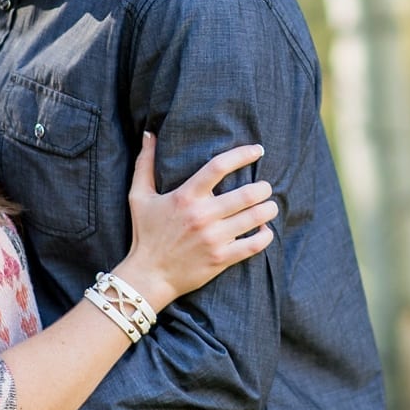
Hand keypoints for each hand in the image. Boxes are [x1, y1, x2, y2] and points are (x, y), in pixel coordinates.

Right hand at [118, 133, 278, 303]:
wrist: (148, 276)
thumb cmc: (145, 234)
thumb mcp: (139, 196)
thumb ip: (145, 163)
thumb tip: (149, 134)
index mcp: (185, 196)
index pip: (218, 167)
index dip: (242, 155)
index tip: (257, 150)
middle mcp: (201, 216)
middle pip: (246, 194)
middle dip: (263, 188)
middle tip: (265, 187)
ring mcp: (213, 238)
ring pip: (255, 218)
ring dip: (269, 209)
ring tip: (270, 205)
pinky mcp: (220, 258)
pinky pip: (254, 245)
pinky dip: (265, 236)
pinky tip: (265, 230)